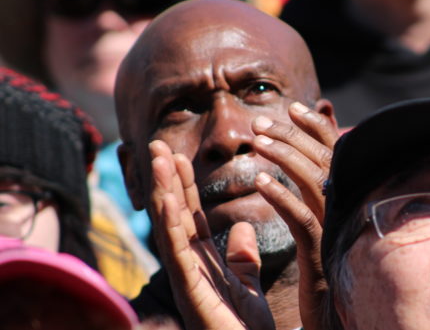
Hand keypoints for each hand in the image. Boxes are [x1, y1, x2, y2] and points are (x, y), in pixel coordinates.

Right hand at [148, 140, 274, 329]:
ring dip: (162, 190)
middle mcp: (188, 266)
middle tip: (157, 145)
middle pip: (174, 214)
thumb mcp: (246, 283)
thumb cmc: (245, 329)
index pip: (189, 214)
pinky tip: (166, 196)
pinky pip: (177, 252)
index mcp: (201, 261)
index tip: (178, 154)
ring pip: (169, 226)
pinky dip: (169, 223)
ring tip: (158, 157)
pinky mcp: (189, 291)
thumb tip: (242, 228)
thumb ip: (242, 256)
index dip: (183, 184)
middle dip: (165, 179)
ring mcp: (185, 277)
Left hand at [251, 101, 338, 329]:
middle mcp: (345, 206)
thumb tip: (310, 168)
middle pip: (324, 159)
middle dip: (292, 134)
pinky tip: (259, 182)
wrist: (337, 315)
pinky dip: (281, 196)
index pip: (336, 151)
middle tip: (260, 122)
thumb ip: (318, 191)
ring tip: (257, 141)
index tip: (294, 107)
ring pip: (314, 181)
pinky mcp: (320, 252)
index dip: (317, 126)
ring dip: (284, 157)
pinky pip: (302, 218)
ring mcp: (335, 228)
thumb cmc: (327, 265)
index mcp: (345, 196)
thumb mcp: (324, 222)